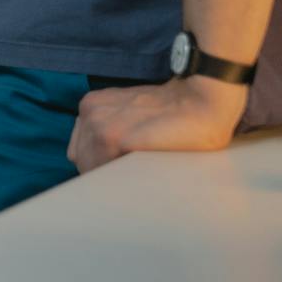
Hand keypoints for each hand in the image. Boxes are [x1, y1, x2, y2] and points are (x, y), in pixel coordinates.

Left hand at [67, 77, 246, 172]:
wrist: (201, 101)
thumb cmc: (172, 114)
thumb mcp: (130, 113)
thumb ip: (109, 130)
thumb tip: (99, 167)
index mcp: (91, 105)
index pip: (79, 150)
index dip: (98, 165)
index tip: (120, 173)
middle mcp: (89, 112)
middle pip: (82, 162)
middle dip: (103, 174)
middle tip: (132, 180)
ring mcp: (99, 124)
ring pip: (91, 169)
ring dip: (112, 180)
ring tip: (140, 179)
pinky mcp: (114, 138)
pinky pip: (105, 171)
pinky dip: (120, 180)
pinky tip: (142, 179)